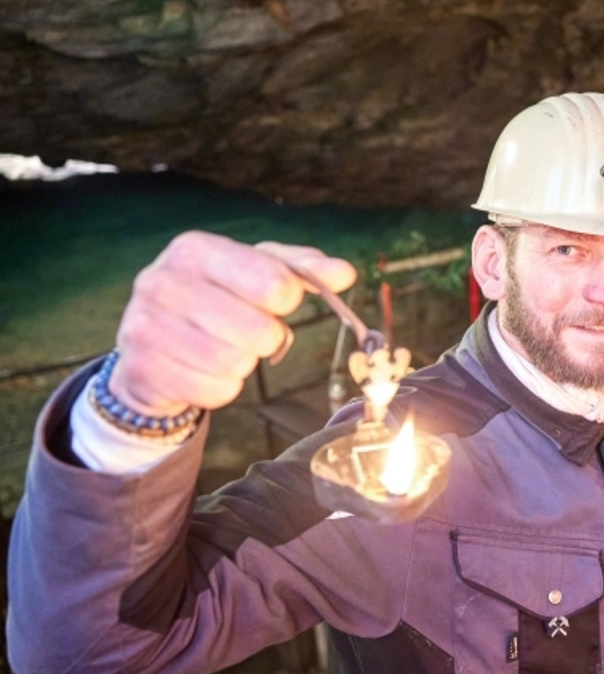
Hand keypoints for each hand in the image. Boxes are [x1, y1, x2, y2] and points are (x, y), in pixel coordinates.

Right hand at [112, 232, 355, 415]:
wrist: (152, 341)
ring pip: (234, 363)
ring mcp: (143, 325)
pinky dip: (223, 388)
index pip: (273, 282)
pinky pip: (213, 392)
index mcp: (194, 249)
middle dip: (267, 337)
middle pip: (258, 330)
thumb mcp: (259, 271)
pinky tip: (207, 370)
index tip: (281, 300)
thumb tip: (344, 273)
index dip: (288, 298)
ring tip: (229, 349)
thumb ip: (304, 268)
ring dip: (244, 364)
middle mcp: (161, 281)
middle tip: (255, 333)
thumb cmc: (218, 298)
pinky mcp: (141, 368)